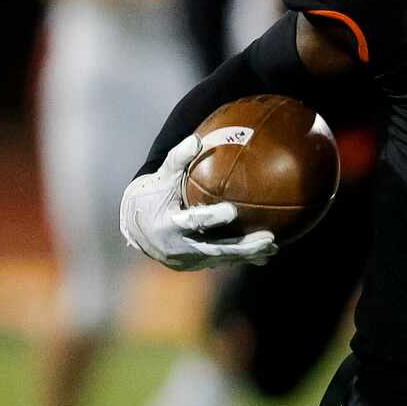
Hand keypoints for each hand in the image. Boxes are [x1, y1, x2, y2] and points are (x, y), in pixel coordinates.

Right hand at [118, 133, 279, 269]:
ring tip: (272, 247)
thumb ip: (178, 158)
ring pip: (219, 259)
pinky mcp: (191, 266)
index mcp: (167, 223)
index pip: (191, 221)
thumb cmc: (153, 194)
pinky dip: (239, 259)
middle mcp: (176, 246)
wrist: (134, 224)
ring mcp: (184, 260)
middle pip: (213, 248)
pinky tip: (262, 255)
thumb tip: (196, 140)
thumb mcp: (162, 175)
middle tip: (268, 237)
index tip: (232, 211)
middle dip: (242, 246)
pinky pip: (218, 263)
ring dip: (247, 255)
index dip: (211, 218)